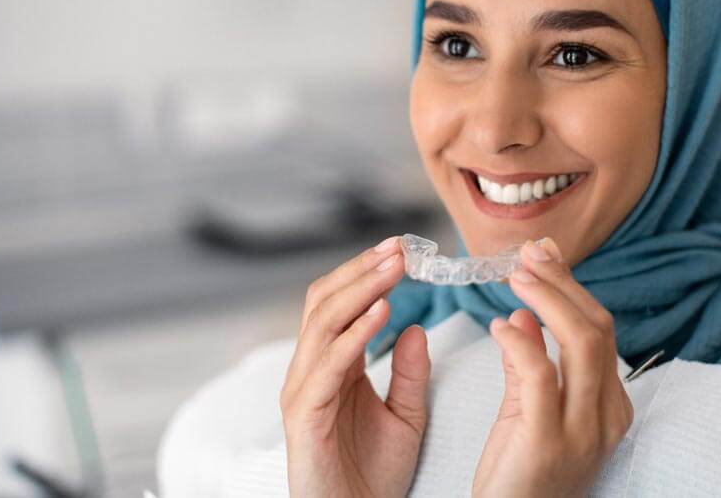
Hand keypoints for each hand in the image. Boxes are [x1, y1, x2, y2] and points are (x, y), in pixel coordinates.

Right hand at [280, 236, 430, 497]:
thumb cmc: (374, 475)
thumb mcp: (406, 416)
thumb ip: (411, 373)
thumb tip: (417, 327)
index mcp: (332, 367)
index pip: (340, 303)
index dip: (367, 272)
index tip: (403, 249)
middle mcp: (310, 371)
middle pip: (325, 301)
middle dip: (362, 269)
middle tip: (400, 246)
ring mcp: (302, 390)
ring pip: (323, 321)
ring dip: (361, 288)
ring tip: (395, 267)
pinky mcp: (304, 415)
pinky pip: (328, 364)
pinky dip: (355, 333)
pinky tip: (382, 311)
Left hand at [472, 238, 632, 497]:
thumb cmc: (516, 474)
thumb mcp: (527, 412)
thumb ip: (528, 364)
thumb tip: (523, 315)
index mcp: (609, 407)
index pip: (600, 331)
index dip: (571, 288)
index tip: (543, 255)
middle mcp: (606, 416)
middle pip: (597, 329)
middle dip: (563, 283)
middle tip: (529, 254)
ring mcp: (584, 431)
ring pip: (582, 342)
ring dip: (548, 298)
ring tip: (515, 275)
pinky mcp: (548, 441)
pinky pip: (540, 374)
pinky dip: (520, 340)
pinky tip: (497, 325)